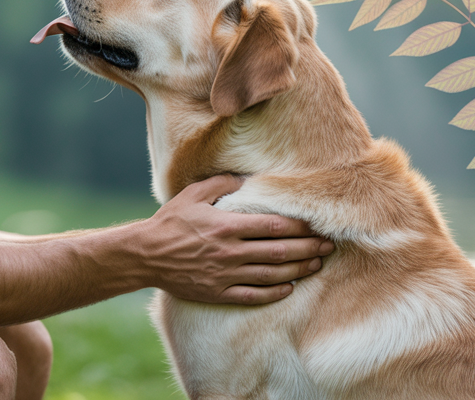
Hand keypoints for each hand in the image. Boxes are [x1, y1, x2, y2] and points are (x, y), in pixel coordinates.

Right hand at [138, 174, 332, 304]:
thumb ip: (222, 183)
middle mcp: (230, 252)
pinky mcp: (218, 293)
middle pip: (280, 252)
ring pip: (272, 275)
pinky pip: (253, 296)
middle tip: (329, 246)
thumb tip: (248, 178)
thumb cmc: (170, 221)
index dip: (301, 227)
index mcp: (227, 226)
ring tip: (316, 265)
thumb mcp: (193, 194)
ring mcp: (225, 275)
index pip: (275, 227)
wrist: (145, 255)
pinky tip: (290, 288)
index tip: (318, 225)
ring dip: (298, 270)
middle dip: (309, 249)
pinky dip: (274, 293)